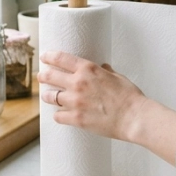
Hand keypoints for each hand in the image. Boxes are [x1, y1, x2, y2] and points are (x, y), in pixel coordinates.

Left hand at [38, 50, 175, 165]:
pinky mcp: (76, 119)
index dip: (49, 56)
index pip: (61, 58)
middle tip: (41, 76)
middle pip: (50, 76)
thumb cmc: (129, 97)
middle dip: (43, 75)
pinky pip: (58, 116)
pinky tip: (60, 114)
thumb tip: (102, 67)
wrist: (134, 117)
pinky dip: (58, 115)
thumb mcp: (118, 77)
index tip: (44, 57)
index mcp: (88, 70)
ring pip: (50, 97)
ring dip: (48, 96)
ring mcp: (75, 102)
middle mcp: (78, 83)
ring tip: (48, 96)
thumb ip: (106, 71)